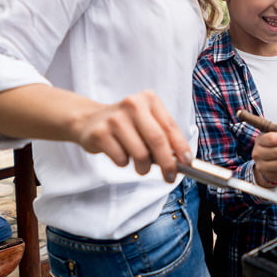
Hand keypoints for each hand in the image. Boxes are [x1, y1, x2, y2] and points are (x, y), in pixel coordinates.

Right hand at [71, 89, 191, 182]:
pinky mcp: (100, 133)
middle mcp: (132, 104)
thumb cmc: (126, 124)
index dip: (181, 147)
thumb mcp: (146, 121)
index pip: (170, 126)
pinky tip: (119, 153)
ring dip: (144, 167)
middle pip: (157, 140)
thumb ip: (163, 135)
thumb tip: (180, 160)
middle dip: (167, 163)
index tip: (186, 162)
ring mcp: (115, 119)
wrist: (89, 120)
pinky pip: (121, 159)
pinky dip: (124, 163)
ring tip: (141, 165)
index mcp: (149, 99)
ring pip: (140, 153)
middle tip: (170, 177)